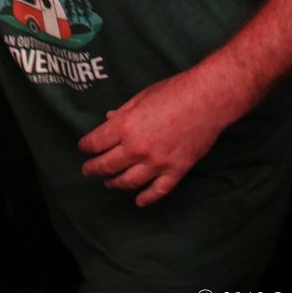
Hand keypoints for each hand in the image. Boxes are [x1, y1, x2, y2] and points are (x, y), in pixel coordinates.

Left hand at [78, 71, 221, 206]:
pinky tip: (138, 201)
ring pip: (128, 182)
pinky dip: (146, 198)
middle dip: (94, 169)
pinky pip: (157, 191)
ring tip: (109, 183)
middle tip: (88, 170)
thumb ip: (124, 111)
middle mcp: (137, 148)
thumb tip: (109, 118)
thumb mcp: (143, 96)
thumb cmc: (175, 91)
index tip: (83, 148)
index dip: (86, 147)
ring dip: (115, 183)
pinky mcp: (175, 170)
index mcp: (126, 126)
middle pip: (108, 165)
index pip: (96, 142)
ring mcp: (157, 163)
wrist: (207, 100)